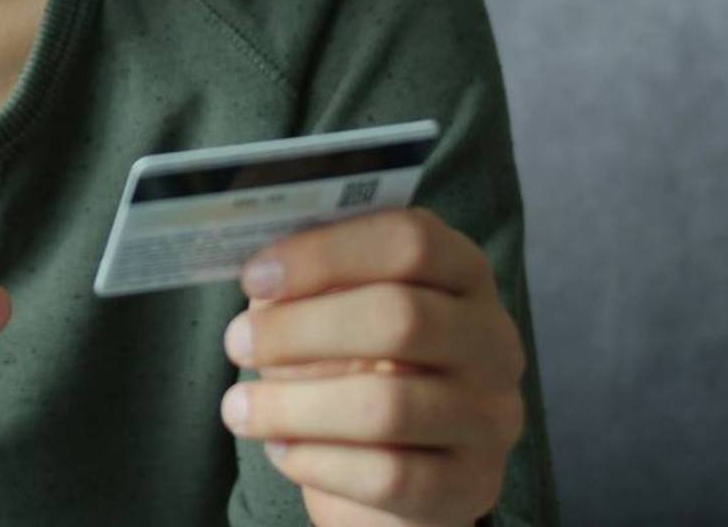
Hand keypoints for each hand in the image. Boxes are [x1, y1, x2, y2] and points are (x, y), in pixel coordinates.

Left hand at [218, 208, 525, 526]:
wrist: (398, 465)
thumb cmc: (356, 363)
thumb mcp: (336, 308)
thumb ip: (307, 279)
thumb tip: (253, 265)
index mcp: (462, 271)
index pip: (410, 240)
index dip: (325, 254)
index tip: (254, 276)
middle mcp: (492, 339)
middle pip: (401, 317)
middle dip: (301, 329)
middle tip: (236, 342)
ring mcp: (491, 416)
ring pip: (389, 406)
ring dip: (294, 405)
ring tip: (238, 408)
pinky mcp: (472, 486)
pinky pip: (389, 477)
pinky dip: (319, 462)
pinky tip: (281, 450)